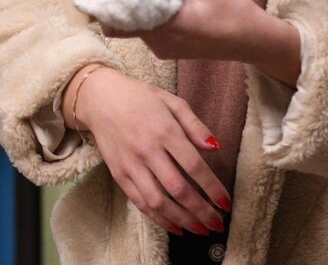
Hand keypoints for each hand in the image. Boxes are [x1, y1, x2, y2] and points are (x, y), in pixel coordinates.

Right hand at [69, 64, 229, 236]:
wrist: (101, 99)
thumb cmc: (142, 98)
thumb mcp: (173, 102)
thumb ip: (196, 126)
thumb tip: (216, 148)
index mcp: (165, 131)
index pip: (194, 166)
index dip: (212, 188)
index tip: (226, 203)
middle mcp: (148, 151)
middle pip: (178, 188)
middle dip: (200, 210)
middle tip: (217, 224)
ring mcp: (131, 165)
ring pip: (158, 201)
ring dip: (182, 219)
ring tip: (200, 229)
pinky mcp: (119, 176)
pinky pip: (140, 203)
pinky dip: (158, 219)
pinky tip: (176, 226)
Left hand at [104, 0, 301, 85]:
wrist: (257, 42)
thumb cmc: (235, 14)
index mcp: (160, 30)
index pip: (114, 19)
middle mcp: (155, 43)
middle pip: (121, 21)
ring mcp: (163, 48)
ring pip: (135, 24)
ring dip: (135, 2)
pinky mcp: (172, 47)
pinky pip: (150, 29)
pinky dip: (149, 11)